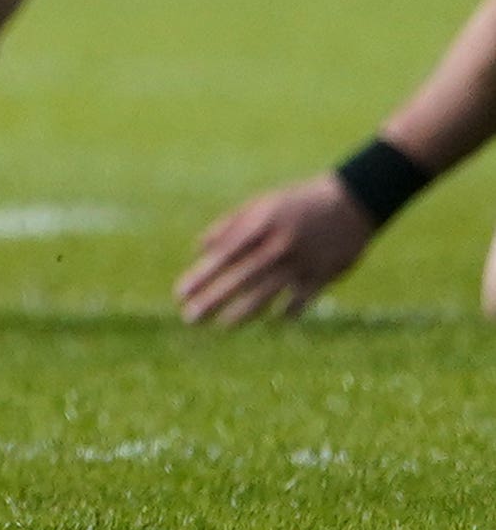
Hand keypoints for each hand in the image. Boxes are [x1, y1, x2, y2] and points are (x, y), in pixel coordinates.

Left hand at [177, 173, 375, 324]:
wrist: (350, 203)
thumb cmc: (297, 204)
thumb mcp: (260, 206)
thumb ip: (228, 227)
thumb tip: (200, 248)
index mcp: (259, 227)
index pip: (222, 257)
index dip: (200, 276)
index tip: (179, 293)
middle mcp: (277, 247)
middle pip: (240, 279)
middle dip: (213, 300)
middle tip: (190, 318)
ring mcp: (301, 264)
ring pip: (268, 295)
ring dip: (243, 313)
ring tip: (222, 326)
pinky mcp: (323, 276)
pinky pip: (300, 301)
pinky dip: (286, 312)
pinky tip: (275, 319)